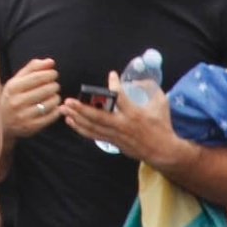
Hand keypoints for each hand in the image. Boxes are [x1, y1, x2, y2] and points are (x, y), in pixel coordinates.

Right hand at [0, 57, 63, 137]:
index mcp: (13, 87)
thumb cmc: (12, 97)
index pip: (37, 77)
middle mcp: (17, 101)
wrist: (2, 122)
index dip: (49, 74)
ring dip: (56, 98)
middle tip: (54, 85)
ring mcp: (24, 115)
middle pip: (45, 90)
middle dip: (54, 86)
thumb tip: (51, 62)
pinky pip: (51, 116)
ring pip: (50, 103)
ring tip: (54, 96)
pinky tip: (54, 107)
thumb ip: (33, 68)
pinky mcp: (31, 127)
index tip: (54, 74)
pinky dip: (56, 110)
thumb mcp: (17, 80)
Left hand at [61, 71, 183, 164]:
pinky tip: (71, 121)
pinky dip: (80, 128)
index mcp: (134, 114)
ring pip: (92, 127)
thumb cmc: (162, 125)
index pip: (121, 98)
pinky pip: (93, 135)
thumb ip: (150, 88)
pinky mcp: (113, 142)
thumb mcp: (161, 103)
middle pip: (98, 117)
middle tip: (68, 101)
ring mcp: (116, 135)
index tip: (112, 75)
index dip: (114, 85)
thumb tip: (137, 78)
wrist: (163, 151)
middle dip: (81, 109)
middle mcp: (122, 125)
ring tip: (64, 109)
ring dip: (76, 118)